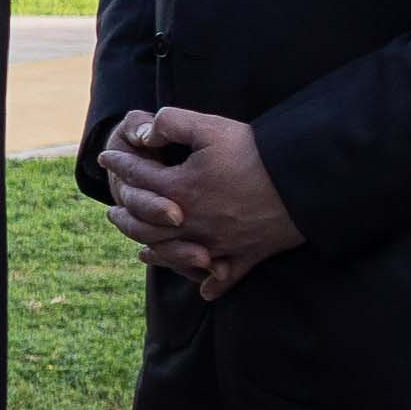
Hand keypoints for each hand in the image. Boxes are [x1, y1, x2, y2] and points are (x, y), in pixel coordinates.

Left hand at [95, 104, 301, 299]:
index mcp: (180, 190)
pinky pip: (221, 276)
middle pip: (145, 225)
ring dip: (152, 250)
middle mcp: (192, 223)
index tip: (106, 157)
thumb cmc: (256, 151)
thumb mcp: (210, 127)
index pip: (138, 176)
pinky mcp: (244, 256)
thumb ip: (170, 123)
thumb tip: (142, 132)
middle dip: (125, 215)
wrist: (304, 180)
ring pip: (173, 254)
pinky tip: (201, 285)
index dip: (120, 163)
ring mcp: (217, 244)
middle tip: (113, 209)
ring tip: (139, 246)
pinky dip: (208, 282)